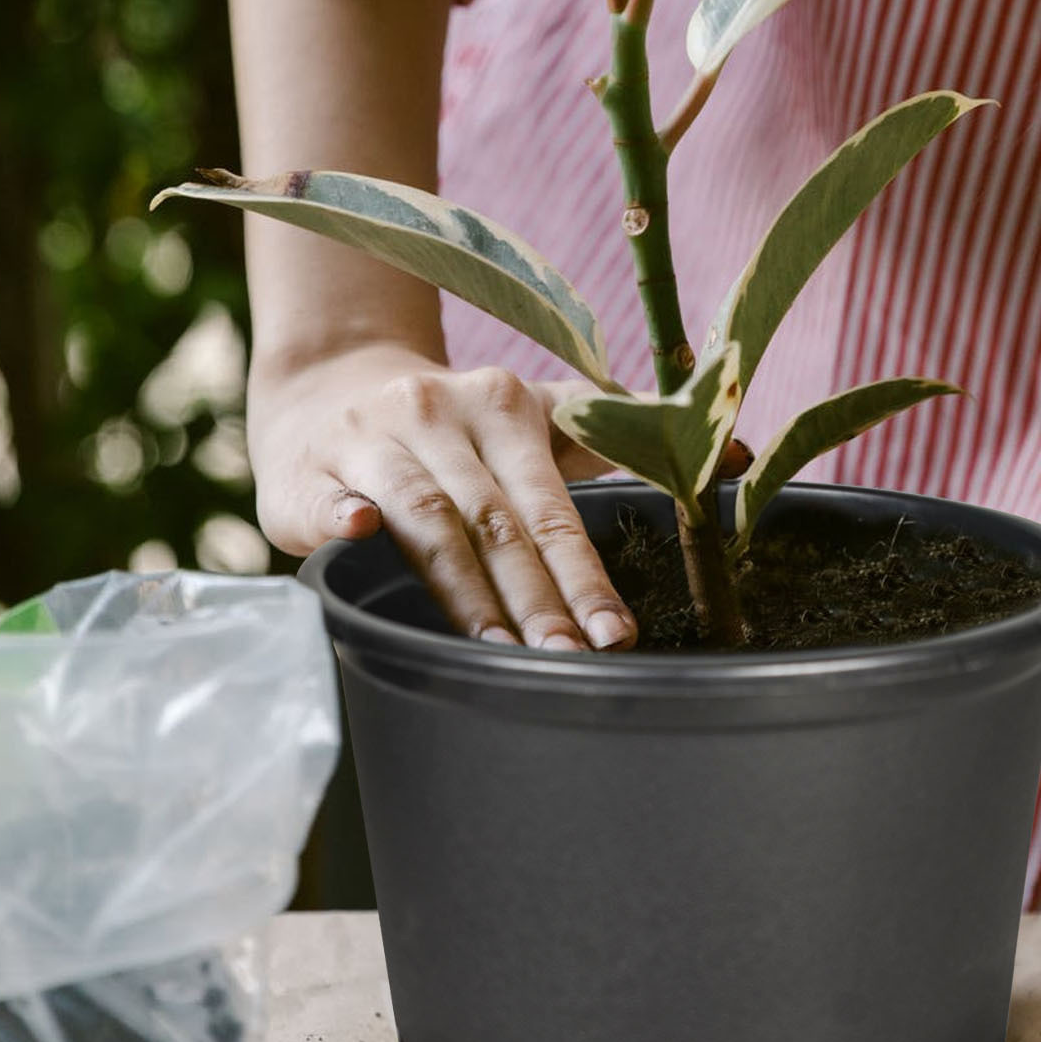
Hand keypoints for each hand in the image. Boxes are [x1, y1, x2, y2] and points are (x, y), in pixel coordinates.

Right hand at [248, 339, 637, 650]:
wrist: (326, 380)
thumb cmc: (447, 422)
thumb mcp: (528, 413)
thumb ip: (615, 435)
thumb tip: (734, 455)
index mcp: (502, 407)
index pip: (550, 504)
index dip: (583, 570)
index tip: (615, 634)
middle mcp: (438, 415)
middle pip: (495, 520)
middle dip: (537, 598)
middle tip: (570, 661)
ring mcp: (368, 440)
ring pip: (424, 518)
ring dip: (462, 587)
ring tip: (499, 651)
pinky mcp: (306, 469)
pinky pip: (325, 494)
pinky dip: (342, 512)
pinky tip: (358, 532)